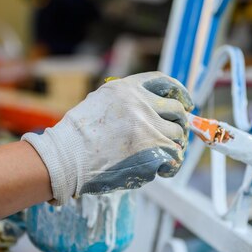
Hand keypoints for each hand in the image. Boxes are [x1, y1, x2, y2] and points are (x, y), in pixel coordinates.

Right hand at [22, 71, 193, 204]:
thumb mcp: (99, 103)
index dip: (180, 93)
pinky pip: (174, 158)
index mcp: (127, 89)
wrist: (66, 159)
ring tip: (164, 157)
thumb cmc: (76, 137)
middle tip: (176, 137)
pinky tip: (163, 170)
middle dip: (179, 125)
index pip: (164, 82)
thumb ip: (125, 102)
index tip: (186, 104)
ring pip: (178, 136)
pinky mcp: (153, 153)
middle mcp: (141, 105)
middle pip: (177, 112)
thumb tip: (150, 110)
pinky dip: (171, 165)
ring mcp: (149, 129)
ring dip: (174, 147)